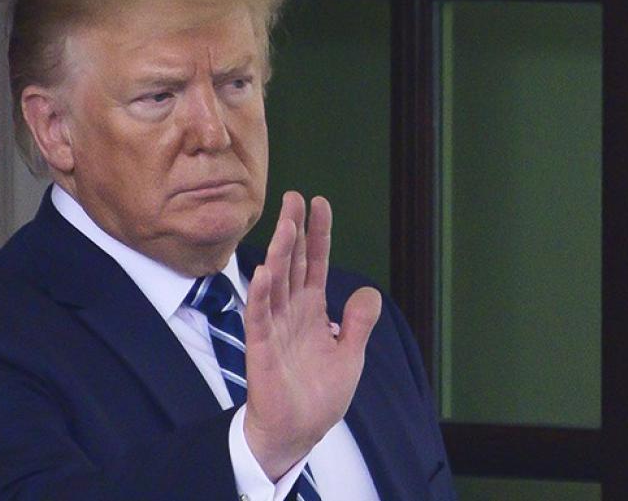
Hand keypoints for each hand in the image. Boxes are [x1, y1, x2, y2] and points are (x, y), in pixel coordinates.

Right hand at [242, 191, 381, 479]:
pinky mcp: (261, 349)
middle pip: (293, 263)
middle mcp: (291, 312)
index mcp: (312, 310)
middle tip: (293, 197)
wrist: (297, 432)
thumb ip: (358, 323)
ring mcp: (274, 328)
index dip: (319, 234)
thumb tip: (368, 290)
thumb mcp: (350, 355)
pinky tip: (264, 271)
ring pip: (276, 283)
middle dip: (294, 230)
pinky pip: (259, 317)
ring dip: (280, 254)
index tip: (319, 202)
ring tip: (285, 225)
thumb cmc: (318, 395)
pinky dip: (261, 295)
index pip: (316, 263)